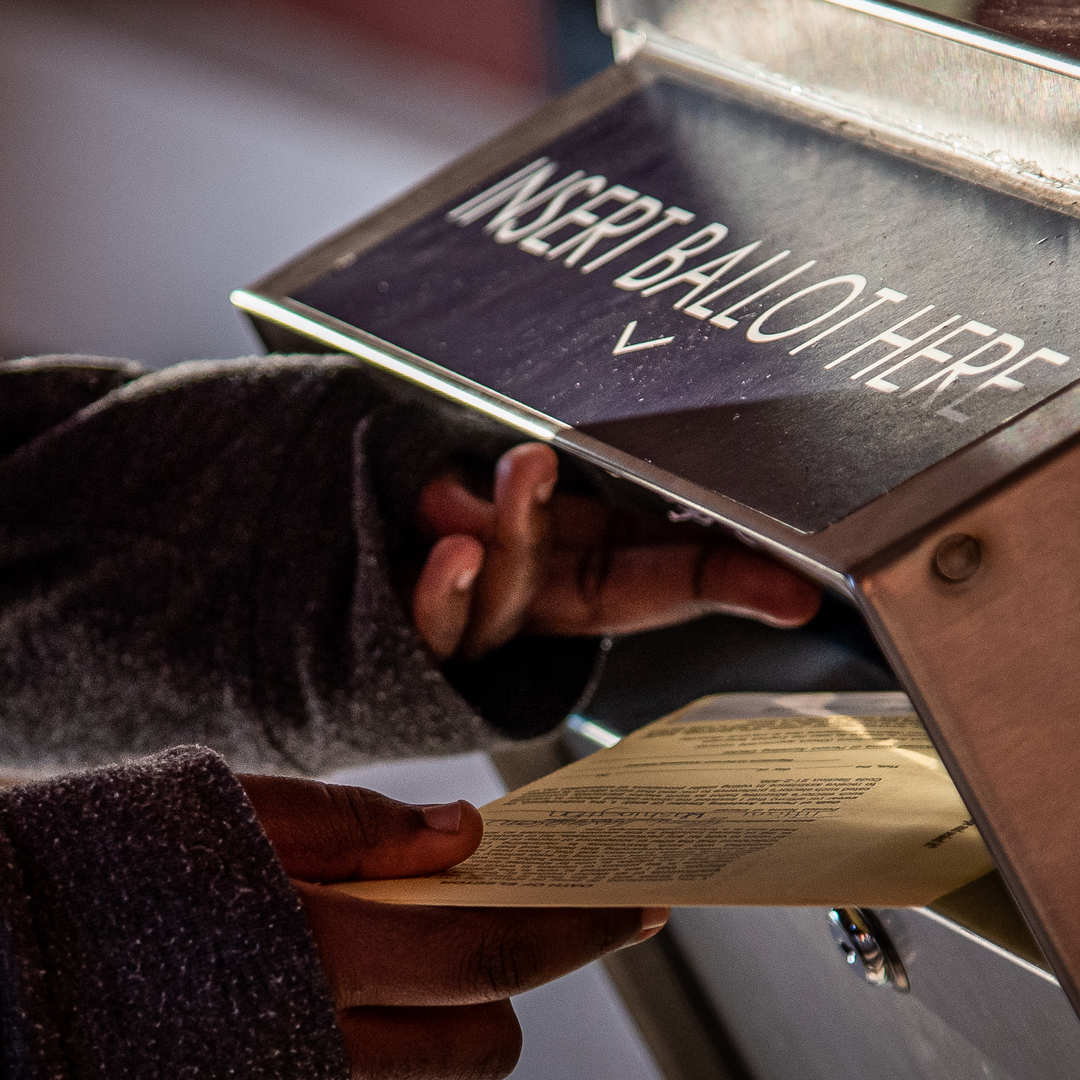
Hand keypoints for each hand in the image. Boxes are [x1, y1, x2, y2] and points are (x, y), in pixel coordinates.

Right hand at [241, 774, 666, 1079]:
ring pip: (423, 1059)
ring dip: (444, 998)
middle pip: (479, 1042)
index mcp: (311, 960)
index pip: (486, 955)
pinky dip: (374, 1007)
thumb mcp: (226, 809)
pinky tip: (336, 944)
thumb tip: (461, 831)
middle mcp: (308, 1047)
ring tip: (409, 914)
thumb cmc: (103, 866)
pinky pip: (359, 1058)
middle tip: (514, 900)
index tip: (636, 905)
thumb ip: (350, 824)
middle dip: (520, 974)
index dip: (575, 929)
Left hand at [413, 443, 822, 661]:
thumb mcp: (475, 453)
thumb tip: (541, 449)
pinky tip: (451, 550)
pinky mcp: (407, 631)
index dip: (738, 576)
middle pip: (633, 592)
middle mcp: (535, 589)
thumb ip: (522, 461)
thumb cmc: (390, 484)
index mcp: (570, 549)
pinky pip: (436, 625)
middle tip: (767, 574)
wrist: (281, 547)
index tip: (798, 587)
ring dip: (529, 530)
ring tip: (528, 467)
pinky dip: (446, 591)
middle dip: (707, 581)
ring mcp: (476, 611)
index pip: (671, 564)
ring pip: (522, 597)